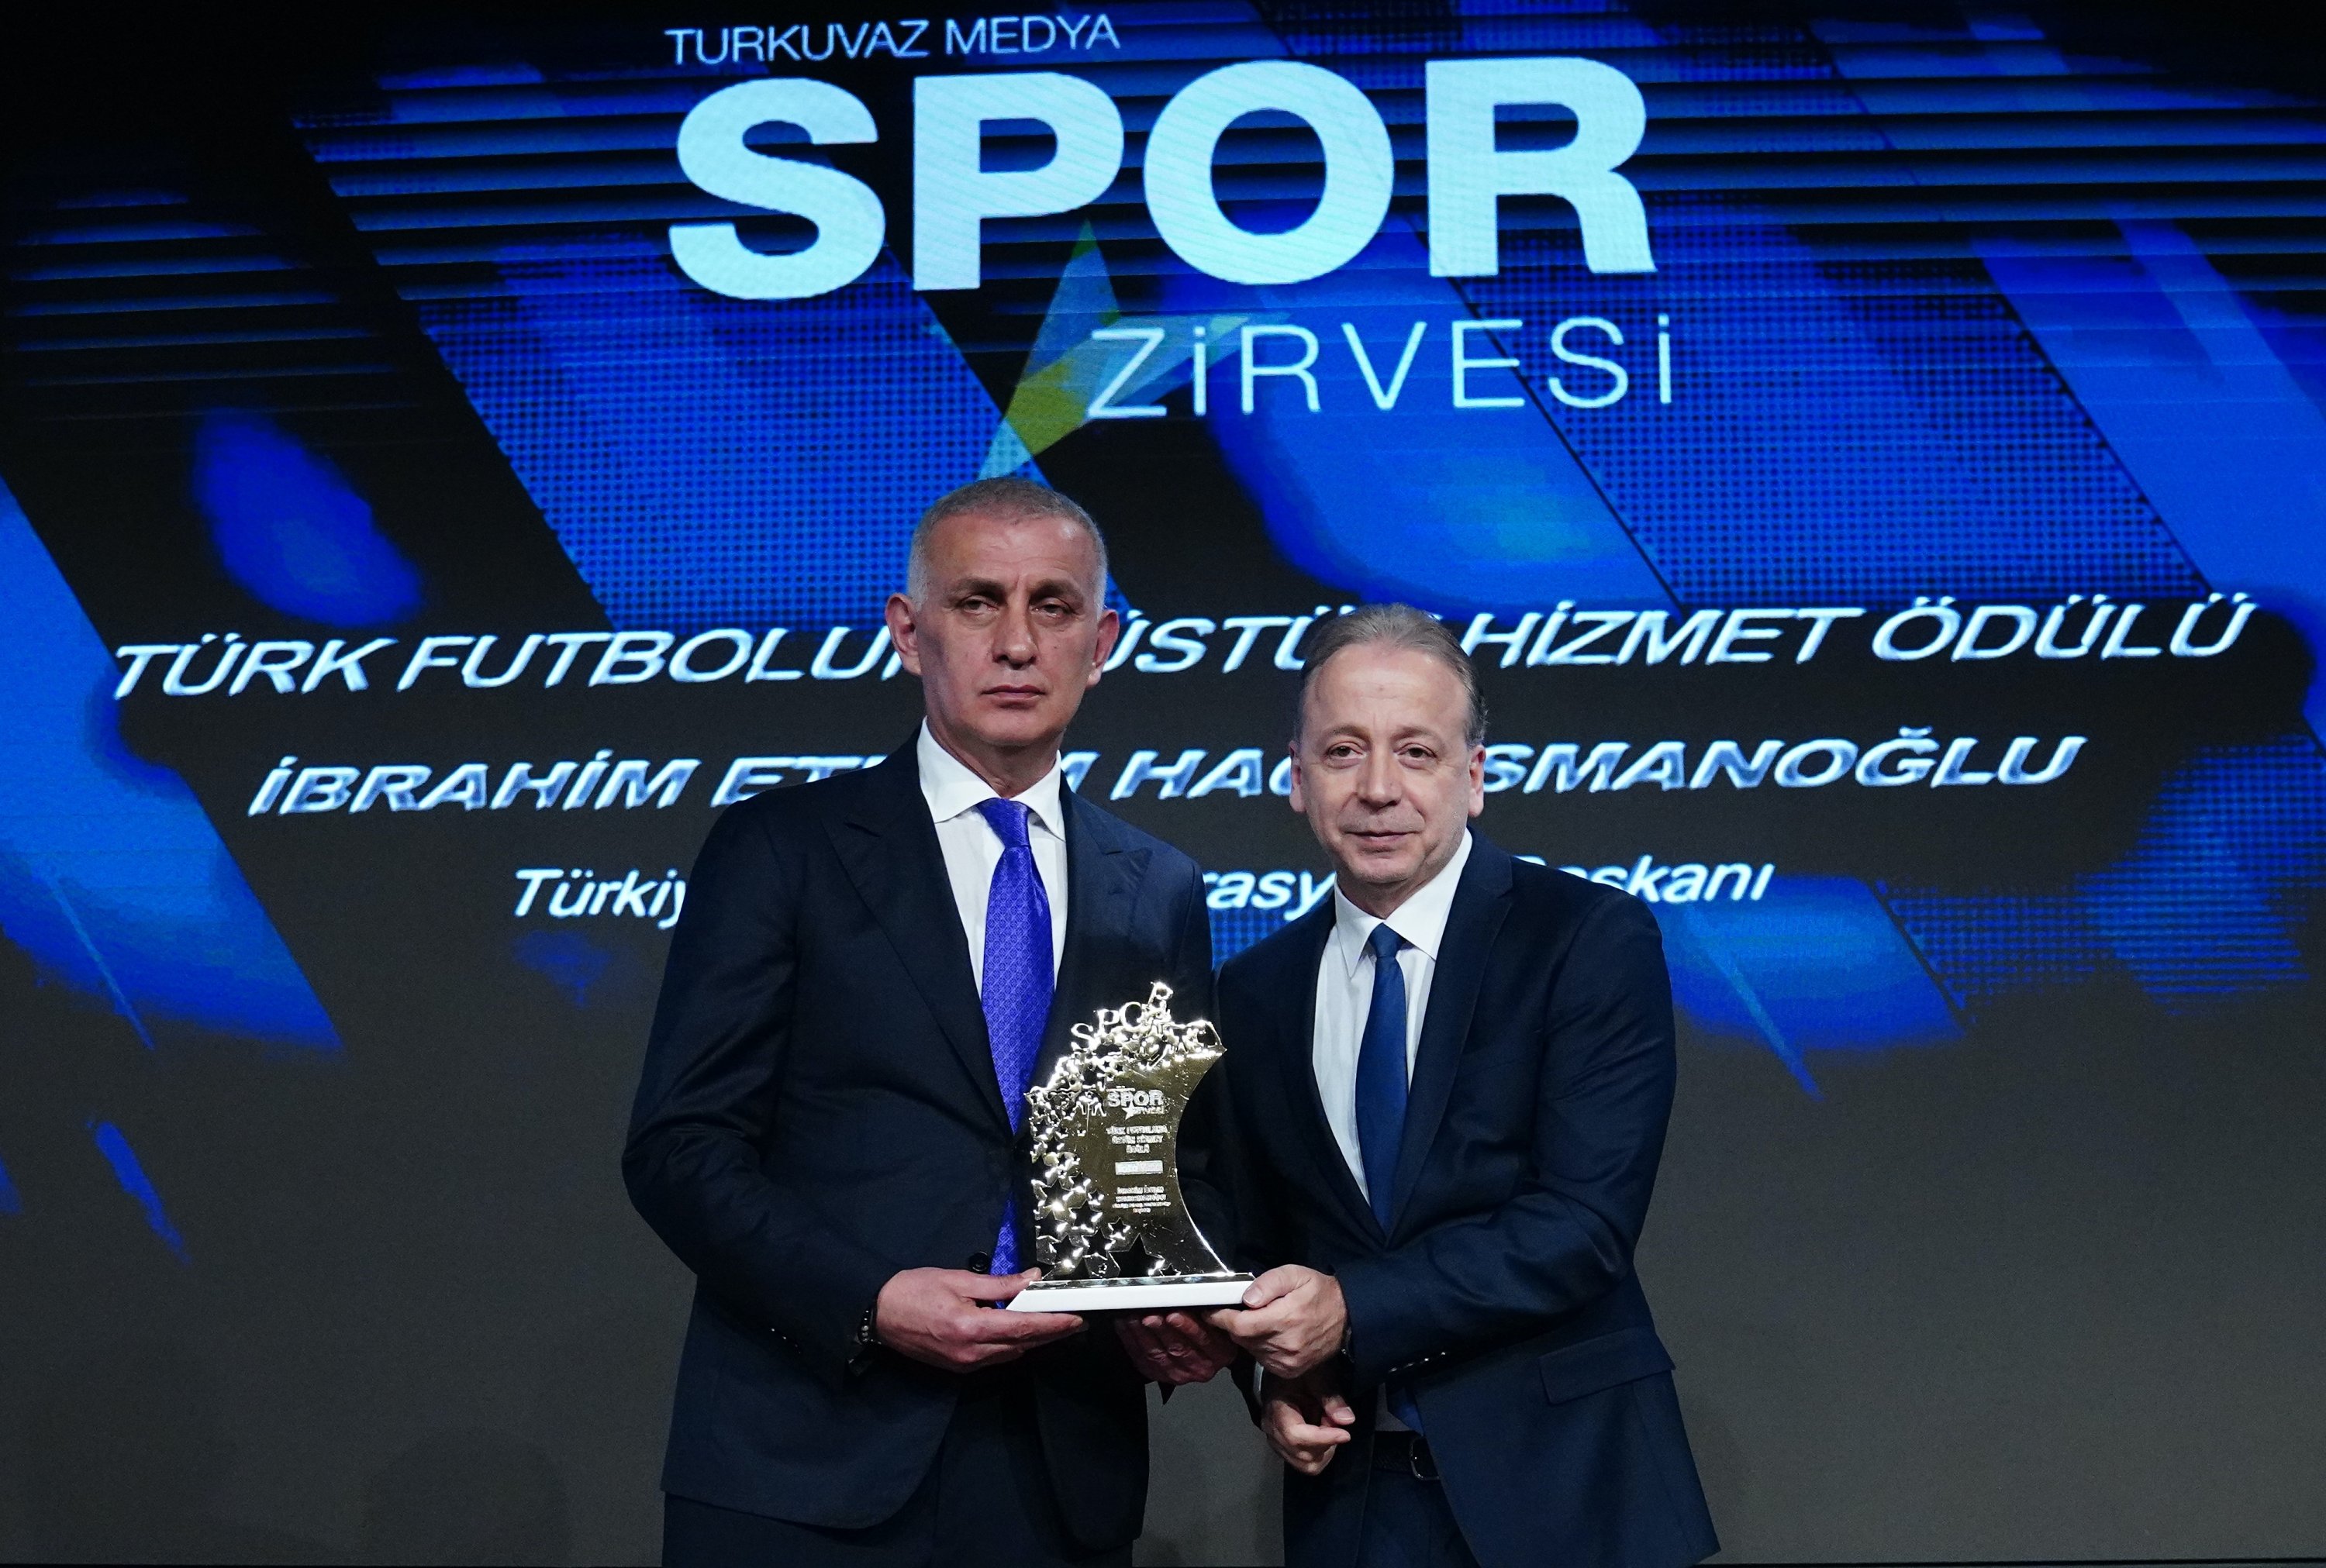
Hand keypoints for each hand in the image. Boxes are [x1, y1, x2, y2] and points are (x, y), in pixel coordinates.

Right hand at [873, 1268, 1082, 1371]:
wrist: (877, 1314)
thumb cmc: (914, 1290)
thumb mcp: (958, 1279)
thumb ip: (999, 1284)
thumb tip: (1032, 1280)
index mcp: (971, 1327)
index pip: (1023, 1328)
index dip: (1054, 1324)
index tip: (1076, 1318)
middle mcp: (971, 1353)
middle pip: (1022, 1344)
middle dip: (1050, 1333)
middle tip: (1074, 1320)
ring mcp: (964, 1364)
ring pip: (1011, 1354)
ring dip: (1033, 1340)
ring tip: (1053, 1323)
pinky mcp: (958, 1367)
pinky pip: (995, 1358)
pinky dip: (1012, 1345)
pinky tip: (1021, 1332)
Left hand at [1114, 1311, 1237, 1385]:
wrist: (1206, 1355)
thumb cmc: (1213, 1334)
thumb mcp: (1219, 1322)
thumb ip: (1208, 1311)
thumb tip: (1189, 1294)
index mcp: (1219, 1353)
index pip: (1203, 1339)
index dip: (1188, 1327)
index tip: (1174, 1314)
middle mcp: (1201, 1367)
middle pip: (1178, 1348)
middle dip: (1160, 1329)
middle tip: (1150, 1315)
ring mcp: (1179, 1374)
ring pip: (1157, 1354)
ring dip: (1142, 1334)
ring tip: (1133, 1317)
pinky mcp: (1160, 1375)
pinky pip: (1142, 1359)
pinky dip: (1131, 1341)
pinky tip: (1125, 1326)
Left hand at [1207, 1265, 1346, 1378]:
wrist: (1347, 1318)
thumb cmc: (1319, 1293)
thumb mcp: (1295, 1275)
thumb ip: (1269, 1283)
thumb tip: (1247, 1298)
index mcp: (1284, 1320)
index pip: (1240, 1325)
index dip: (1220, 1318)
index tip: (1211, 1310)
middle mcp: (1284, 1346)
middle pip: (1242, 1338)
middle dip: (1235, 1323)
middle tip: (1239, 1309)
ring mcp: (1287, 1362)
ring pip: (1250, 1349)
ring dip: (1247, 1336)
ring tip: (1261, 1319)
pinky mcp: (1289, 1370)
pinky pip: (1262, 1359)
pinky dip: (1259, 1346)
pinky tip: (1270, 1334)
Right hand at [1261, 1369, 1356, 1475]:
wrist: (1283, 1374)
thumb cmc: (1299, 1372)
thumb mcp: (1316, 1376)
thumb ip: (1331, 1397)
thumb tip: (1347, 1420)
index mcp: (1277, 1411)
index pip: (1297, 1437)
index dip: (1324, 1439)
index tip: (1345, 1434)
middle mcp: (1273, 1432)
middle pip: (1302, 1456)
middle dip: (1325, 1445)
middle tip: (1334, 1425)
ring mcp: (1276, 1442)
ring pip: (1305, 1464)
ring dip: (1323, 1451)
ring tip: (1327, 1429)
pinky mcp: (1283, 1447)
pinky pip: (1304, 1461)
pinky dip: (1319, 1452)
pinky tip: (1322, 1433)